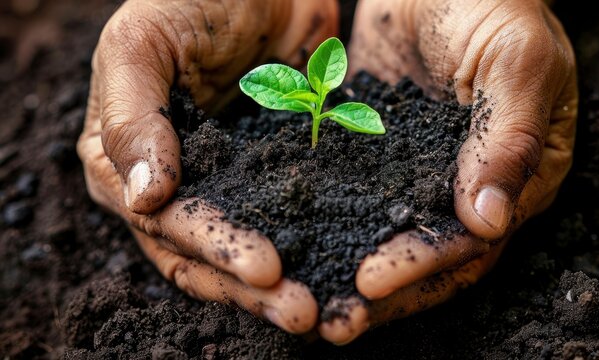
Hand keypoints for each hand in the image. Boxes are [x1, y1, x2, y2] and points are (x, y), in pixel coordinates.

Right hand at [77, 0, 338, 333]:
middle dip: (251, 287)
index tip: (265, 268)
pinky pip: (288, 218)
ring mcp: (224, 183)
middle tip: (303, 311)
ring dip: (280, 285)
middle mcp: (173, 184)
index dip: (213, 248)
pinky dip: (310, 246)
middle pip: (204, 255)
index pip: (165, 224)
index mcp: (122, 161)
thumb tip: (142, 197)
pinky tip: (338, 272)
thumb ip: (132, 117)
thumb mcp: (142, 43)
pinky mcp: (271, 175)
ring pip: (246, 247)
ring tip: (322, 310)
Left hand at [318, 0, 577, 342]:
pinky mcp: (381, 153)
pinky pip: (355, 195)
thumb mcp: (516, 61)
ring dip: (350, 268)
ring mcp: (422, 171)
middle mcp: (469, 185)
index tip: (371, 281)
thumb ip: (509, 139)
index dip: (421, 263)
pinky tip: (294, 243)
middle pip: (427, 256)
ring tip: (306, 300)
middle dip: (382, 292)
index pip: (469, 239)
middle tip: (333, 320)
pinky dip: (329, 222)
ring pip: (387, 234)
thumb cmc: (495, 4)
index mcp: (519, 175)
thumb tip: (489, 222)